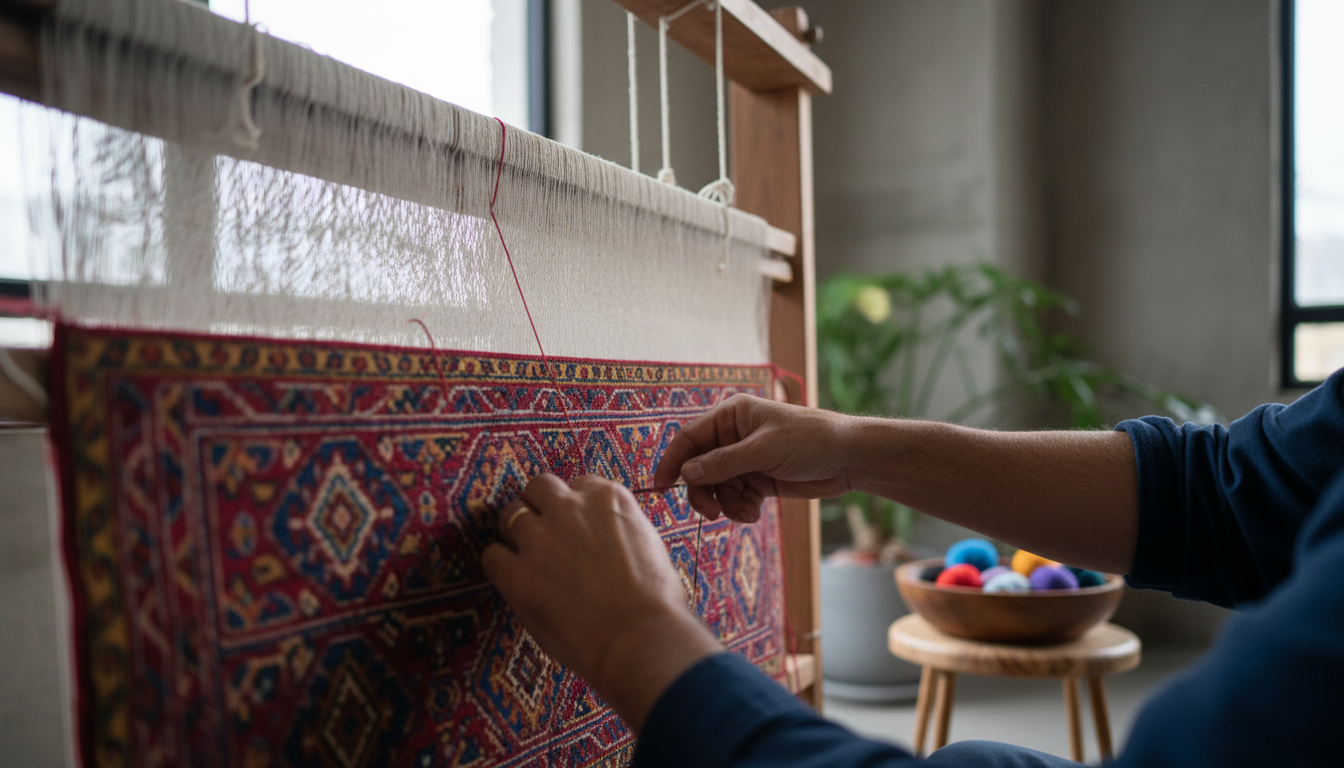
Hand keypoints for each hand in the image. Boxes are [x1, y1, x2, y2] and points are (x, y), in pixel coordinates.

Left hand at [480, 474, 721, 731]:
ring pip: (509, 514)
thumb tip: (606, 537)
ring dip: (516, 534)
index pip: (578, 484)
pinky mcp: (515, 571)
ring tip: (526, 559)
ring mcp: (539, 536)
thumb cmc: (657, 601)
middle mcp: (570, 507)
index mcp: (607, 497)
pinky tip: (515, 582)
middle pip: (538, 488)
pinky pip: (492, 555)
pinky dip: (500, 566)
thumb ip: (620, 528)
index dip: (573, 506)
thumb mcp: (648, 544)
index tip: (574, 524)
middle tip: (544, 535)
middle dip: (539, 507)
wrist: (641, 636)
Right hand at [653, 394, 854, 521]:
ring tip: (745, 512)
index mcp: (731, 415)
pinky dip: (740, 508)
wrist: (848, 459)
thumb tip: (685, 474)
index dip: (672, 461)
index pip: (689, 437)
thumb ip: (722, 463)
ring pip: (716, 487)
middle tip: (710, 512)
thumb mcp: (763, 450)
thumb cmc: (808, 440)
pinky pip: (735, 497)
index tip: (659, 487)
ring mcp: (745, 459)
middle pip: (699, 468)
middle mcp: (733, 436)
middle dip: (703, 491)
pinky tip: (754, 513)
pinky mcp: (758, 480)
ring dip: (726, 503)